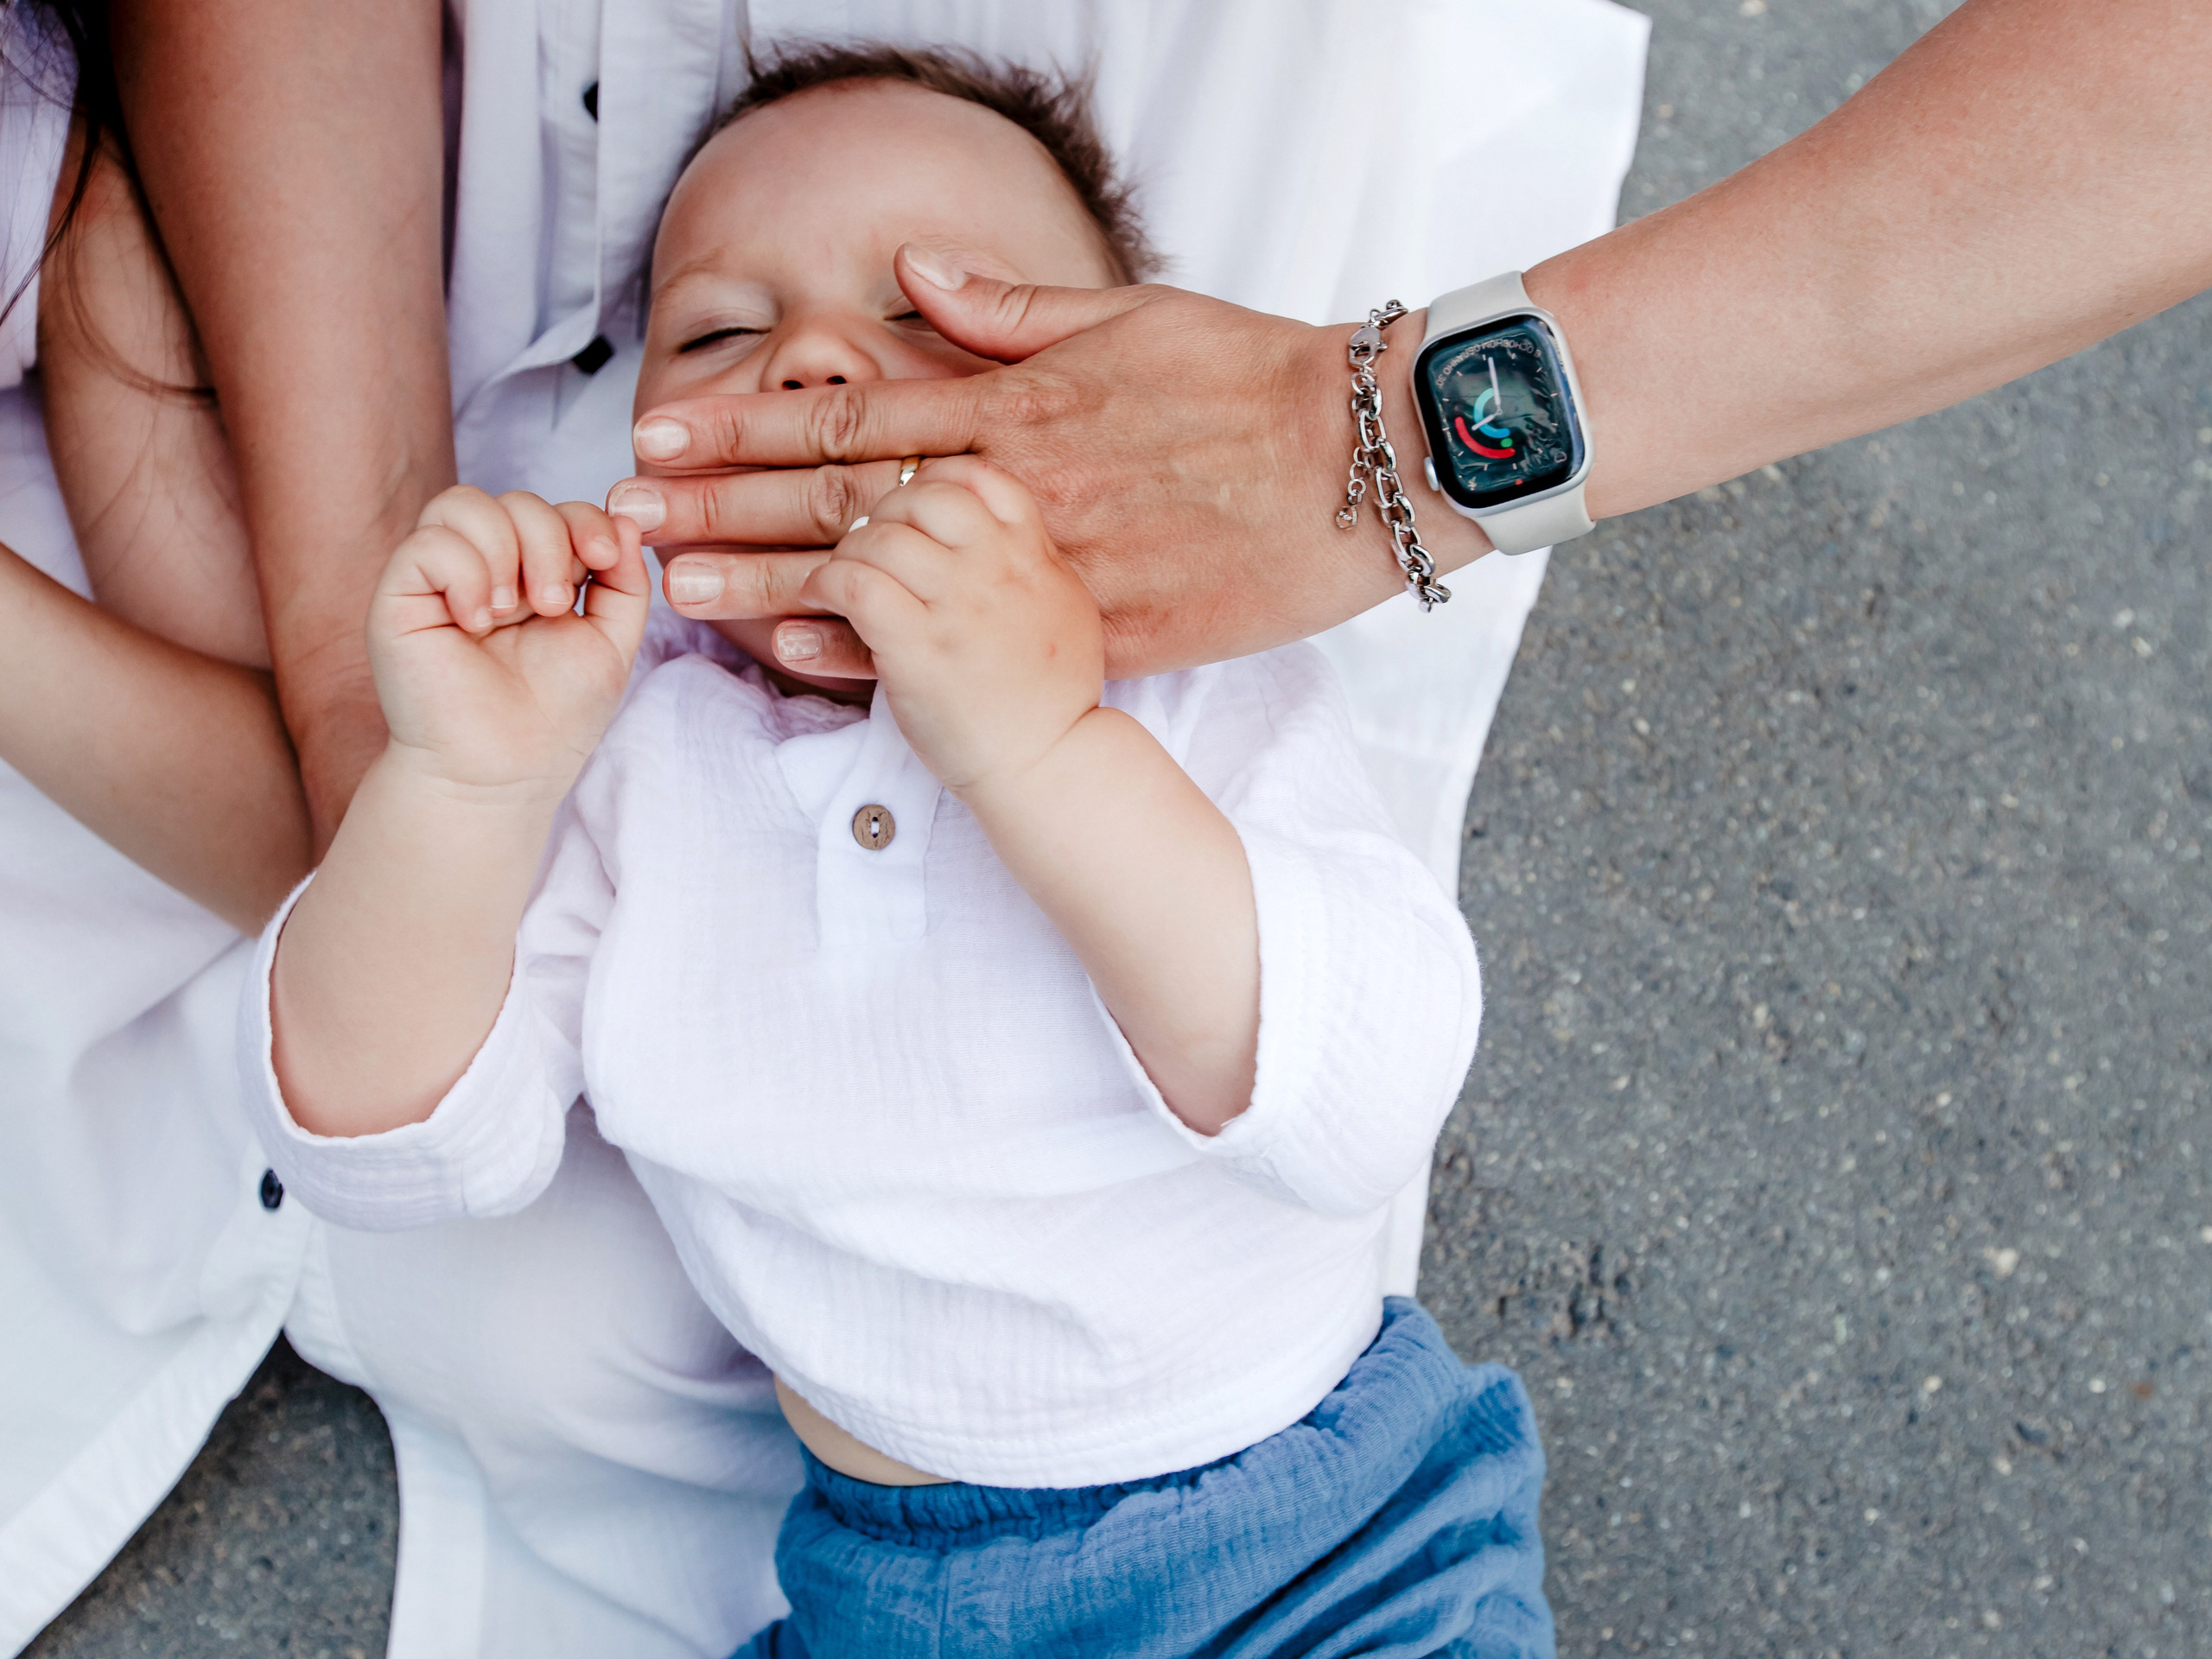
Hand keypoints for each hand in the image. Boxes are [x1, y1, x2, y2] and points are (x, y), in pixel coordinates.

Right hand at [369, 487, 648, 797]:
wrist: (501, 774)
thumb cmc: (554, 717)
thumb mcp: (610, 643)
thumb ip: (624, 582)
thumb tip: (629, 518)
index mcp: (534, 574)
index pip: (557, 508)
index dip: (586, 519)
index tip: (604, 559)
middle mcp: (485, 568)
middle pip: (517, 500)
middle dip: (550, 541)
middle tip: (554, 606)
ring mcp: (439, 579)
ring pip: (464, 502)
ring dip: (506, 550)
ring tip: (512, 613)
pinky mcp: (399, 597)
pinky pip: (428, 542)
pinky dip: (464, 572)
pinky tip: (475, 621)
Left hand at [608, 247, 1494, 680]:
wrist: (1359, 461)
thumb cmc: (1253, 378)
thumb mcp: (1132, 315)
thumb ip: (1013, 309)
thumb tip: (919, 276)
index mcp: (1016, 403)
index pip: (851, 413)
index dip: (748, 423)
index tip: (667, 429)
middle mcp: (1014, 483)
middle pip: (838, 494)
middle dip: (721, 500)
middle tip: (625, 511)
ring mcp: (1050, 561)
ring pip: (884, 572)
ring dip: (768, 580)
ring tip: (676, 586)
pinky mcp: (1102, 627)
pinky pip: (971, 647)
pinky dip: (880, 654)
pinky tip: (798, 662)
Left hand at [799, 457, 1100, 793]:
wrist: (1050, 764)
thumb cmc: (1053, 699)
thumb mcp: (1065, 609)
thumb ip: (1033, 562)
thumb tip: (997, 531)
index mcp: (1036, 554)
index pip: (981, 475)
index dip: (936, 479)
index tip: (914, 508)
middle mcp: (999, 568)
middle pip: (923, 495)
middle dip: (884, 512)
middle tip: (867, 544)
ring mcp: (958, 605)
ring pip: (880, 536)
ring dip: (848, 551)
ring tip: (839, 577)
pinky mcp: (917, 647)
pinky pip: (854, 583)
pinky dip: (825, 583)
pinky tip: (820, 598)